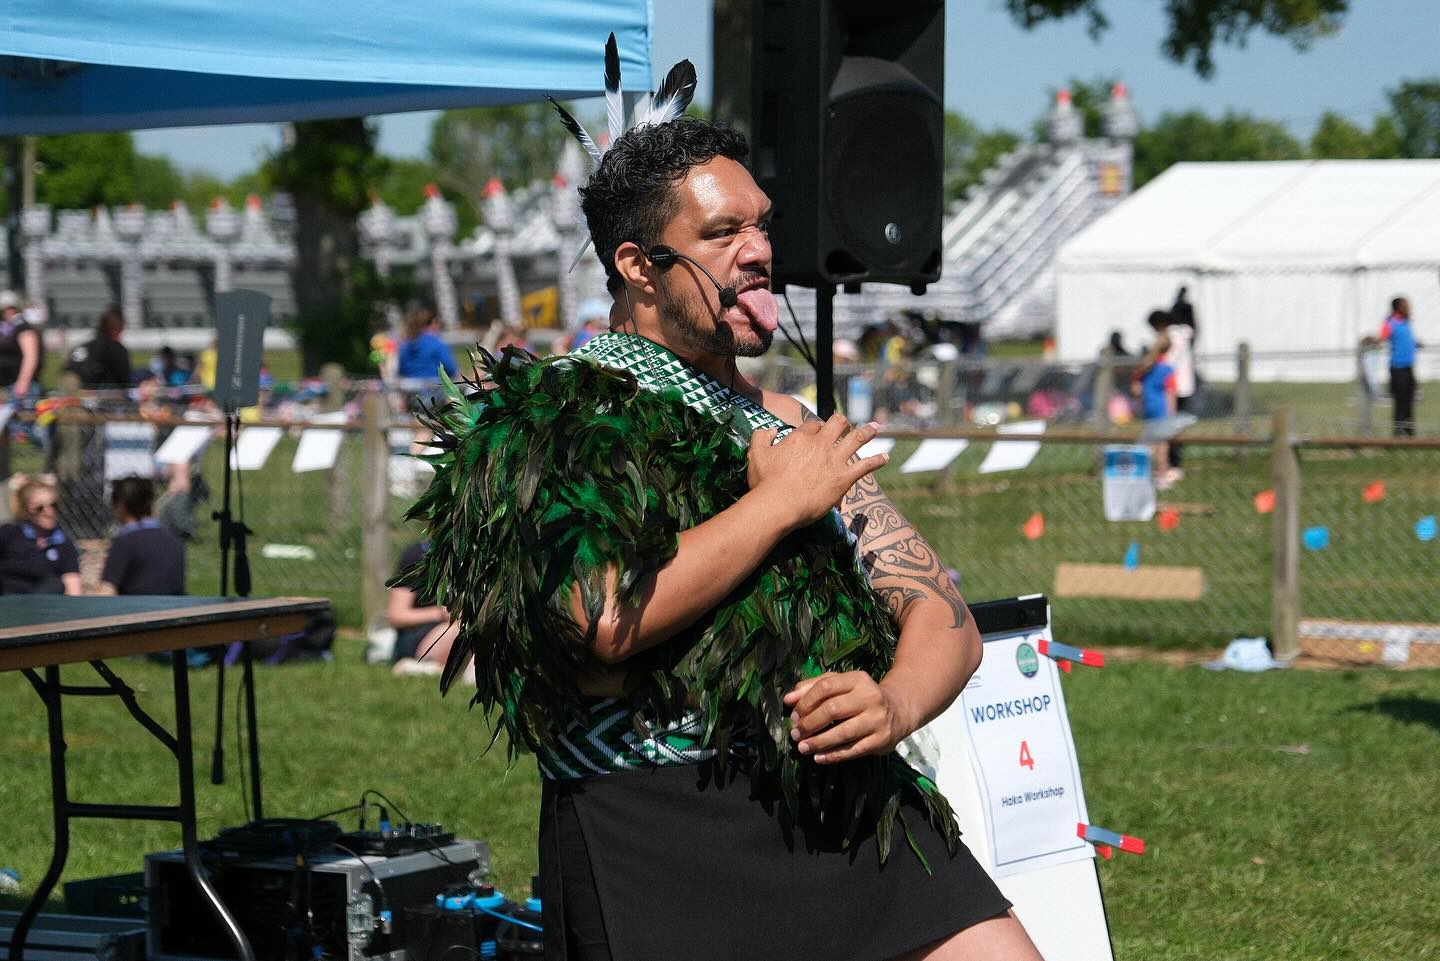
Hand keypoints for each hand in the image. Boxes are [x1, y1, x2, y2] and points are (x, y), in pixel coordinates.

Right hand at [746, 415, 885, 530]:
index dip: (816, 428)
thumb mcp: (756, 454)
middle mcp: (821, 444)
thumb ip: (761, 437)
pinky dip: (877, 461)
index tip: (817, 432)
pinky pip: (865, 466)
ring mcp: (834, 460)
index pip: (813, 426)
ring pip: (856, 438)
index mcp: (801, 438)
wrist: (778, 505)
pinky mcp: (844, 478)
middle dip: (841, 422)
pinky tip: (885, 457)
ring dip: (867, 432)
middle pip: (837, 424)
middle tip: (844, 423)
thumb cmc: (765, 482)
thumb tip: (771, 430)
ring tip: (875, 427)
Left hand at [783, 671, 913, 763]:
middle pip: (833, 709)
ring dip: (819, 742)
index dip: (806, 702)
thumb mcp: (841, 685)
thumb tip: (788, 699)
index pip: (826, 686)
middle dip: (810, 723)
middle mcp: (870, 697)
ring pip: (843, 732)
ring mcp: (877, 719)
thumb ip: (813, 687)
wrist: (899, 710)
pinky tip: (818, 757)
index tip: (794, 715)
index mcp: (858, 679)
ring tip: (802, 747)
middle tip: (796, 733)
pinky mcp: (881, 740)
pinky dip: (833, 755)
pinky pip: (853, 750)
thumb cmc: (860, 697)